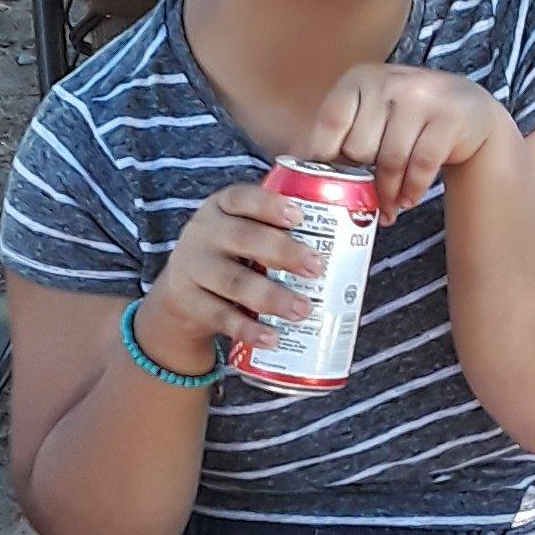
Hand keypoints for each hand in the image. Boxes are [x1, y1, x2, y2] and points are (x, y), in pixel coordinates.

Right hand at [134, 182, 324, 365]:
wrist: (180, 293)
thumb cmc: (230, 254)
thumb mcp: (241, 231)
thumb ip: (278, 229)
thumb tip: (353, 232)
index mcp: (222, 207)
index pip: (242, 198)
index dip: (270, 205)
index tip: (300, 216)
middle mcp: (203, 233)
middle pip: (243, 238)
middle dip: (283, 252)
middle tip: (317, 267)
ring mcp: (193, 268)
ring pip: (234, 281)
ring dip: (272, 296)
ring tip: (303, 309)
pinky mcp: (189, 303)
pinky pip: (221, 316)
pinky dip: (248, 329)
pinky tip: (272, 337)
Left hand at [309, 65, 509, 214]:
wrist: (468, 109)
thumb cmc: (406, 118)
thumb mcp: (370, 112)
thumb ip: (337, 133)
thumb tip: (290, 164)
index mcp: (360, 78)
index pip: (331, 120)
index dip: (322, 156)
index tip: (322, 182)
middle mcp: (389, 81)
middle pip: (359, 147)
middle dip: (361, 178)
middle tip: (367, 193)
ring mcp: (422, 97)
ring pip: (390, 161)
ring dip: (388, 192)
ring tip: (388, 205)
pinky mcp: (448, 119)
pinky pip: (420, 167)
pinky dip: (412, 190)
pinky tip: (409, 199)